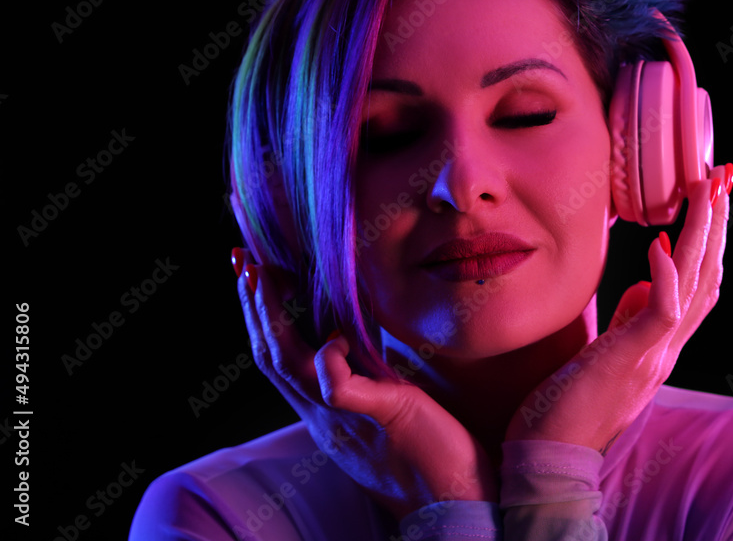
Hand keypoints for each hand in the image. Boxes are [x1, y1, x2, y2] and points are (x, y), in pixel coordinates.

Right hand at [232, 249, 497, 520]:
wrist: (457, 503)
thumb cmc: (430, 451)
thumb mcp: (385, 403)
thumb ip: (364, 372)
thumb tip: (351, 328)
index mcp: (323, 414)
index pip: (277, 360)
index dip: (258, 317)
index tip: (249, 273)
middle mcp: (324, 420)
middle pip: (271, 358)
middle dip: (253, 306)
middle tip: (242, 261)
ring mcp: (346, 422)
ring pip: (289, 368)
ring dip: (272, 319)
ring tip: (263, 275)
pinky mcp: (381, 419)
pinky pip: (338, 391)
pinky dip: (329, 360)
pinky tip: (333, 337)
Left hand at [506, 165, 731, 451]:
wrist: (549, 457)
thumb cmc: (568, 406)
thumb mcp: (606, 354)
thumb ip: (630, 321)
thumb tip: (645, 282)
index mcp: (660, 346)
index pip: (698, 285)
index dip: (710, 241)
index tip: (710, 198)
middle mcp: (666, 349)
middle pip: (708, 277)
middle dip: (717, 224)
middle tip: (724, 177)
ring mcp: (653, 356)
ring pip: (696, 286)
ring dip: (704, 235)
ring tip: (709, 190)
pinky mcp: (630, 361)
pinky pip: (662, 314)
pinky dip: (667, 275)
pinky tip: (662, 240)